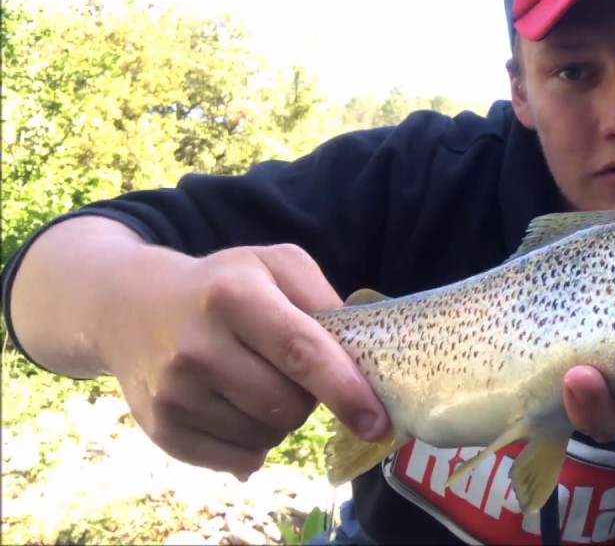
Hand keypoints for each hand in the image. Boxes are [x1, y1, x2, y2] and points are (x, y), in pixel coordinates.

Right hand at [98, 243, 388, 479]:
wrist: (128, 306)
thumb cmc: (221, 283)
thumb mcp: (274, 264)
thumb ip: (323, 298)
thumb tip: (358, 354)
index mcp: (233, 295)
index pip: (302, 351)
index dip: (346, 390)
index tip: (377, 420)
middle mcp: (197, 345)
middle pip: (288, 405)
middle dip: (308, 398)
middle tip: (291, 373)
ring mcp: (174, 391)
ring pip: (266, 437)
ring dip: (280, 421)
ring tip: (257, 383)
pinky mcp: (161, 428)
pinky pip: (237, 459)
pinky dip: (253, 443)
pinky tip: (237, 408)